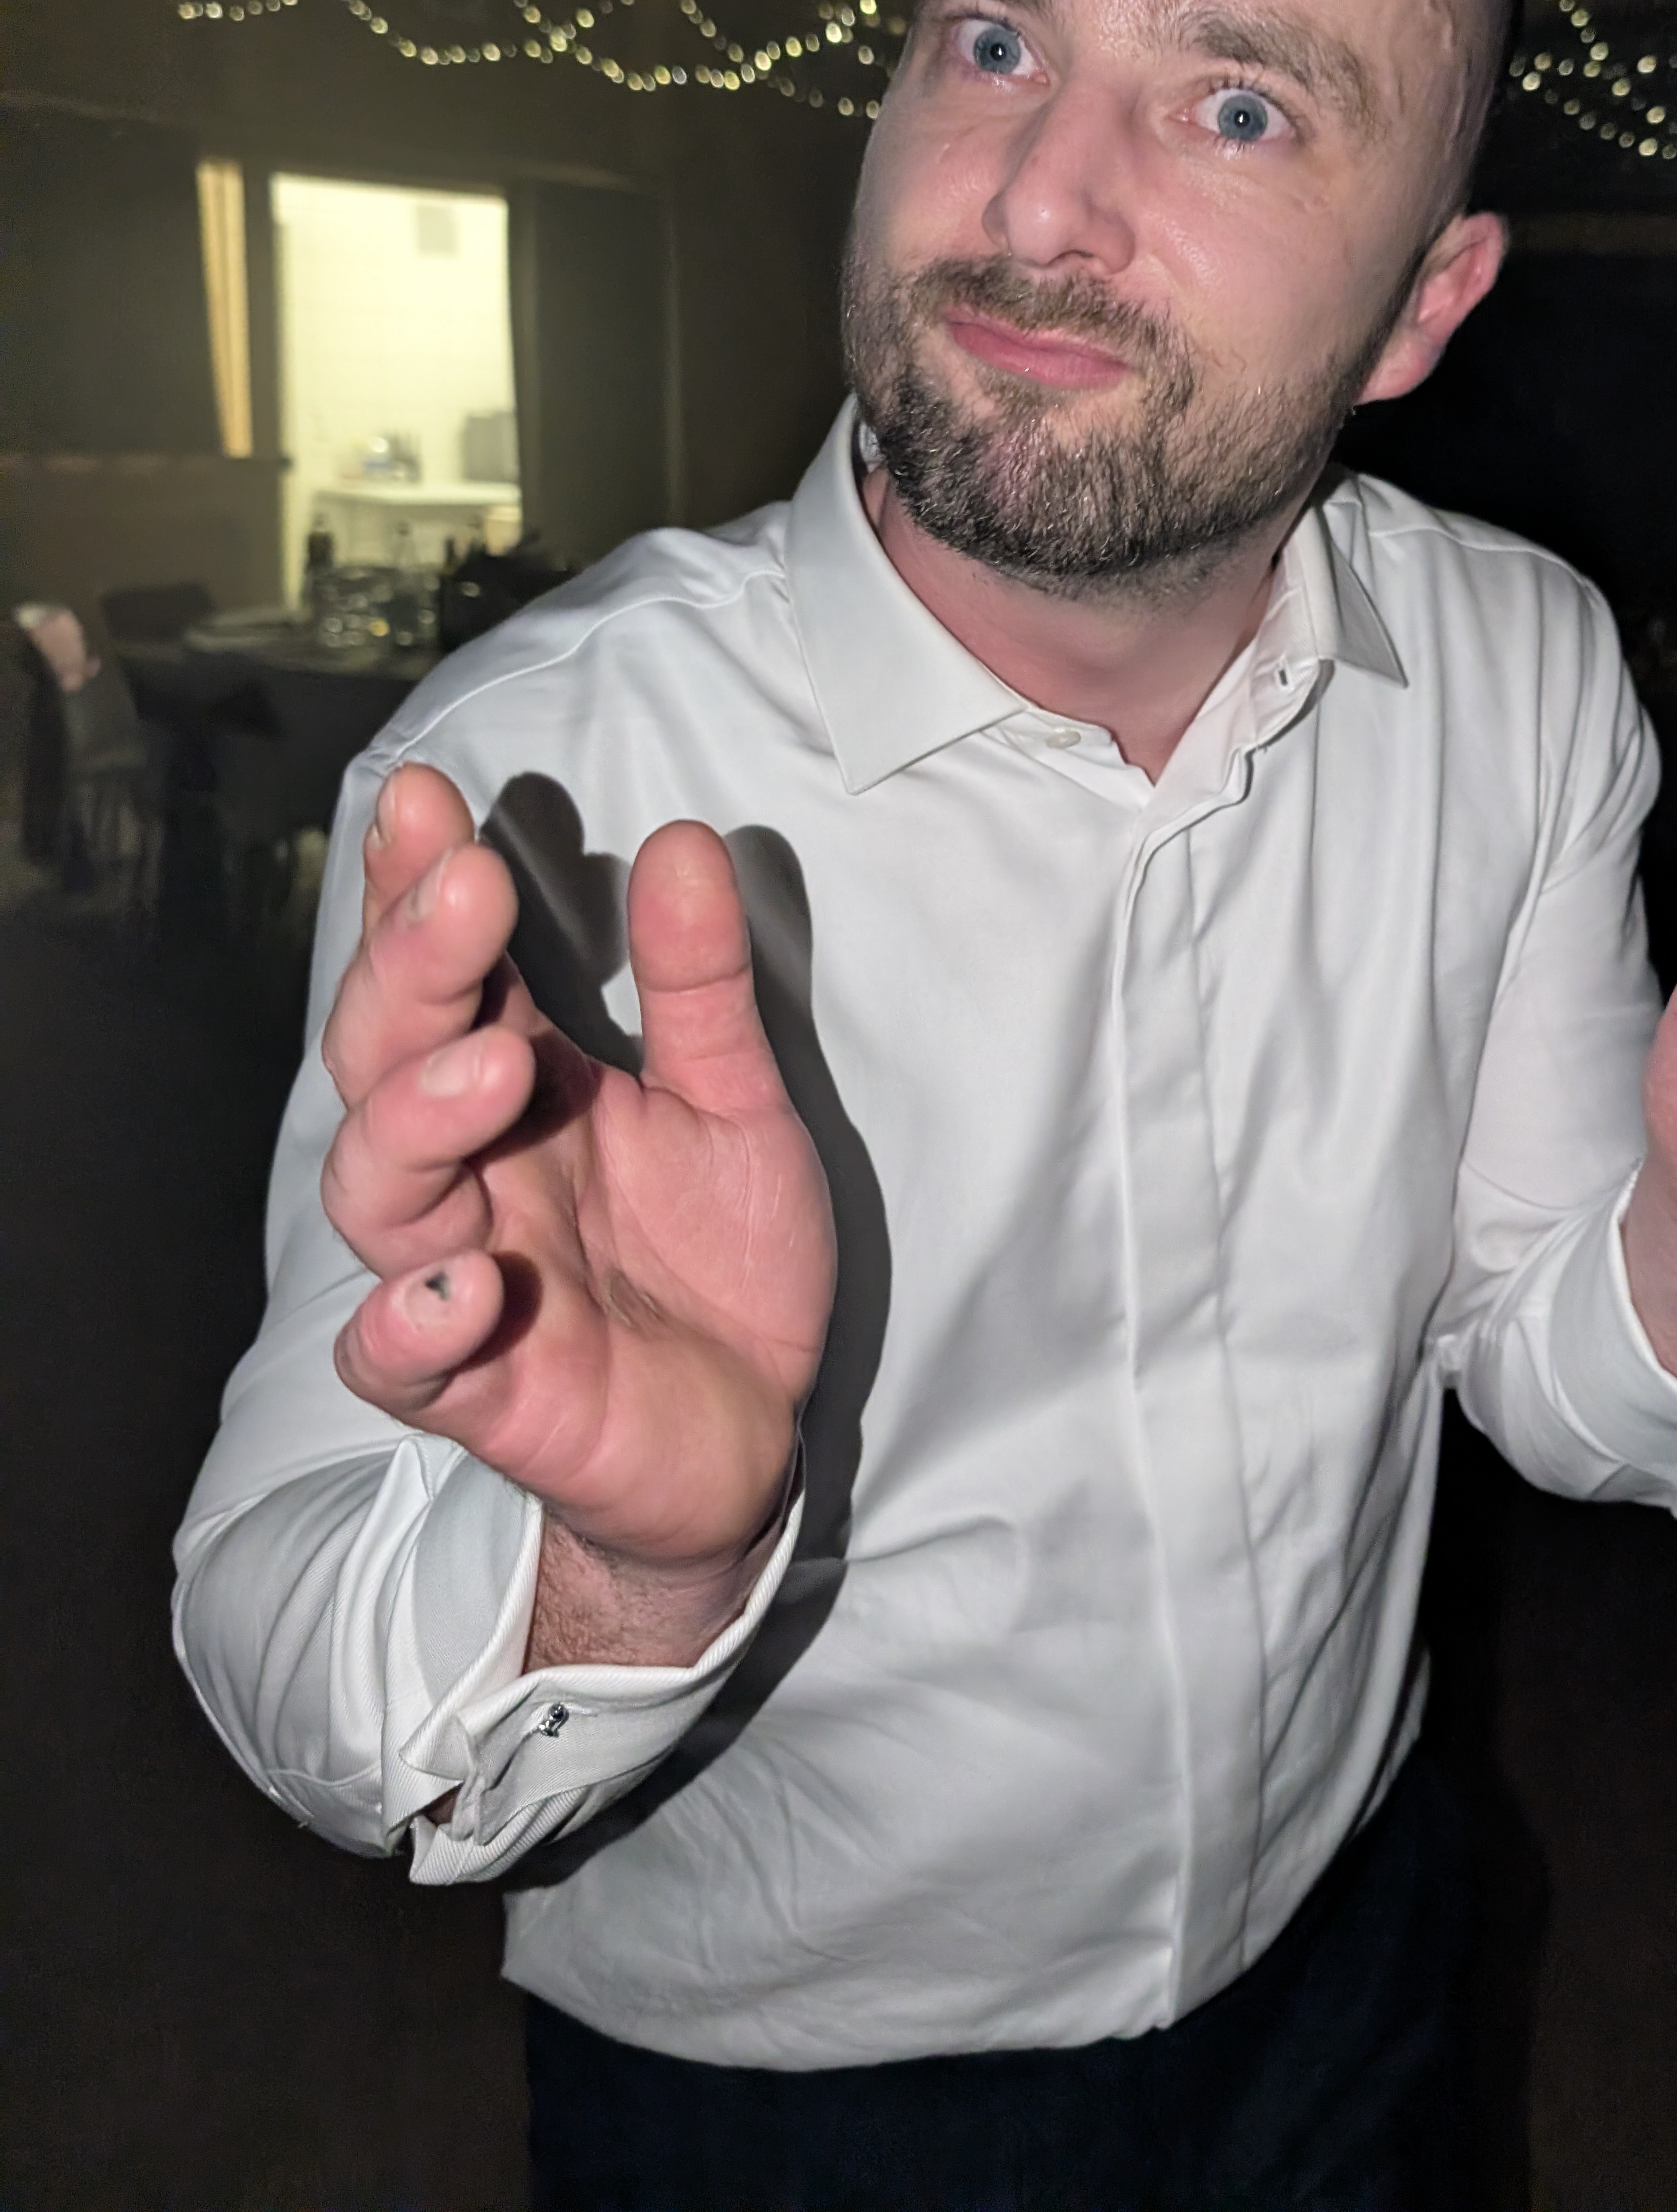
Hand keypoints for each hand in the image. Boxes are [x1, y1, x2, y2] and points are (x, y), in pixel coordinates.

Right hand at [322, 763, 834, 1663]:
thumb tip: (686, 839)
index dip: (418, 885)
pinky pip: (396, 1358)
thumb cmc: (721, 1256)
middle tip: (467, 894)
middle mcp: (471, 1163)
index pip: (449, 966)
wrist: (753, 1427)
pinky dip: (410, 1321)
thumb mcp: (736, 1102)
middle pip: (386, 1056)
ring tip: (491, 1071)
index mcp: (520, 1075)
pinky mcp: (478, 1387)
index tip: (427, 797)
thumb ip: (700, 985)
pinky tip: (464, 1285)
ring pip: (375, 1191)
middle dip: (411, 970)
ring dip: (415, 1121)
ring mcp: (460, 1271)